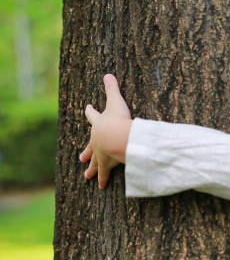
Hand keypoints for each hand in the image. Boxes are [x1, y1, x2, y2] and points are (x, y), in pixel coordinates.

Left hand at [79, 74, 132, 188]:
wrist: (115, 138)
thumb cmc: (117, 120)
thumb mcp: (115, 102)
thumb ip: (112, 89)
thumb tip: (108, 74)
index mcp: (99, 124)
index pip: (93, 115)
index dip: (91, 111)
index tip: (87, 108)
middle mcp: (96, 140)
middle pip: (90, 146)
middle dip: (86, 152)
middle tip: (81, 158)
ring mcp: (101, 153)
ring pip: (95, 162)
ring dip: (92, 169)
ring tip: (87, 177)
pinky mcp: (106, 164)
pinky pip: (105, 173)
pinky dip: (103, 179)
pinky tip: (101, 186)